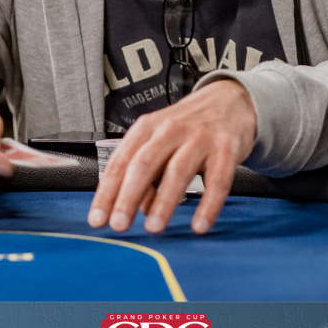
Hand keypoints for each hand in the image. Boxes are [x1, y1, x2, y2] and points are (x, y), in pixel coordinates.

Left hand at [88, 79, 256, 234]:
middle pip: (144, 164)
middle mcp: (170, 130)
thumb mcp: (160, 141)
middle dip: (128, 197)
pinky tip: (200, 225)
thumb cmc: (188, 127)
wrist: (229, 100)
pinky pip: (217, 181)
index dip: (107, 192)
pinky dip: (208, 205)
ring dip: (163, 202)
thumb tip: (136, 208)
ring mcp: (199, 138)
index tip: (97, 219)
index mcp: (147, 128)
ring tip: (153, 227)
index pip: (121, 162)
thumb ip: (147, 174)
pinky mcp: (226, 149)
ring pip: (177, 172)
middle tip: (119, 225)